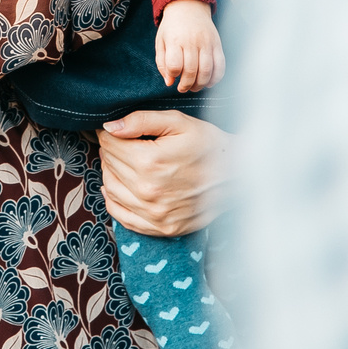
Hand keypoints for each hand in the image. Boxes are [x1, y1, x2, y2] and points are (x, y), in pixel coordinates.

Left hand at [97, 110, 227, 236]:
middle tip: (118, 142)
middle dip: (110, 151)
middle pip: (109, 166)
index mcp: (150, 162)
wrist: (239, 175)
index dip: (109, 133)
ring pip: (111, 190)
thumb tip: (109, 127)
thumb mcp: (178, 122)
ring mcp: (155, 214)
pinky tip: (118, 187)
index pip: (110, 145)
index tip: (113, 130)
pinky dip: (113, 201)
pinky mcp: (162, 228)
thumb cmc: (209, 144)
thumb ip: (140, 121)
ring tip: (120, 161)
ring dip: (110, 173)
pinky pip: (123, 217)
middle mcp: (148, 192)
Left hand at [154, 0, 223, 91]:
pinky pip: (221, 65)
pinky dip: (216, 78)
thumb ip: (162, 63)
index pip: (175, 65)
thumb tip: (169, 82)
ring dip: (201, 84)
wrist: (188, 6)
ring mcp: (207, 42)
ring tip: (194, 87)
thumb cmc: (172, 27)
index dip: (173, 75)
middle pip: (191, 71)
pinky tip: (208, 82)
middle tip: (183, 88)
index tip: (173, 76)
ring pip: (207, 70)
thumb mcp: (161, 41)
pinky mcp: (217, 44)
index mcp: (175, 40)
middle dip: (186, 85)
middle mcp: (192, 41)